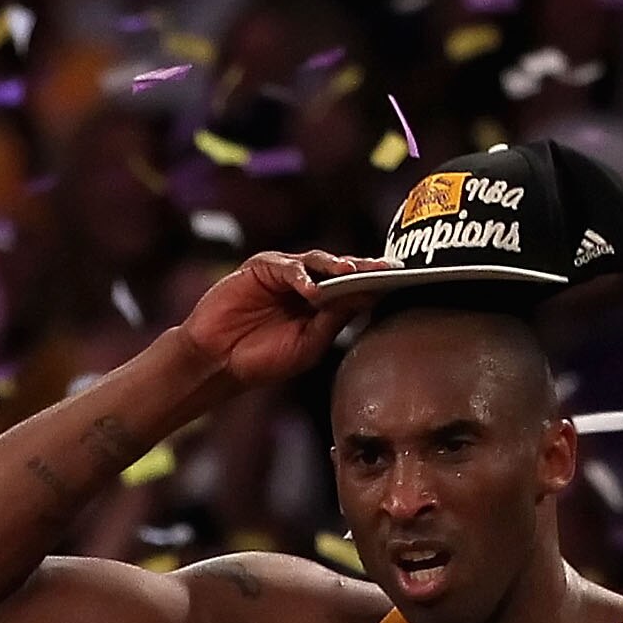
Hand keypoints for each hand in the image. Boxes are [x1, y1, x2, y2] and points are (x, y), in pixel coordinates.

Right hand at [175, 251, 383, 386]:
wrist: (219, 361)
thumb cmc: (264, 358)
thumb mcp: (309, 344)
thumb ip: (334, 320)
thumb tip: (365, 297)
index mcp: (324, 304)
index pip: (356, 288)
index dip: (378, 283)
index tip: (404, 281)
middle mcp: (308, 284)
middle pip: (342, 269)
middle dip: (366, 268)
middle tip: (389, 268)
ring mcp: (285, 273)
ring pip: (318, 261)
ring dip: (336, 266)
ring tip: (351, 274)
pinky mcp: (261, 268)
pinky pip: (286, 266)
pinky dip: (300, 276)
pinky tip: (311, 290)